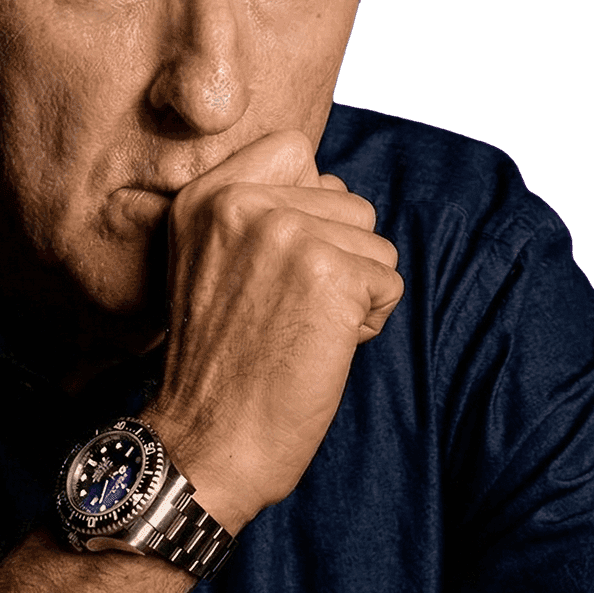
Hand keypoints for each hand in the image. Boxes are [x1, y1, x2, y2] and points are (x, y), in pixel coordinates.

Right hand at [143, 131, 402, 531]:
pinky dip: (367, 322)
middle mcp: (241, 202)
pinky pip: (388, 283)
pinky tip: (320, 349)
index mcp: (206, 195)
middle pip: (346, 202)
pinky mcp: (330, 274)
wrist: (205, 442)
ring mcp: (286, 233)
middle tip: (284, 311)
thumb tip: (330, 185)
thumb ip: (254, 212)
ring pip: (374, 244)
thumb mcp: (207, 261)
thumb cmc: (218, 363)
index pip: (295, 150)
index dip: (307, 203)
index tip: (277, 260)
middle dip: (335, 258)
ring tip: (299, 330)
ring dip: (354, 291)